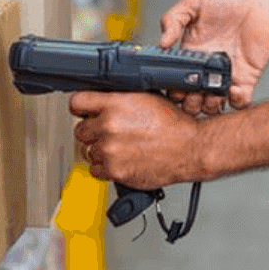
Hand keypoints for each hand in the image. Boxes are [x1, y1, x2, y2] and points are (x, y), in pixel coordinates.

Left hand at [71, 92, 204, 187]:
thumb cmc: (175, 125)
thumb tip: (106, 102)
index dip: (81, 107)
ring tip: (121, 147)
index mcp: (116, 104)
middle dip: (93, 131)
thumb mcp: (149, 99)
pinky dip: (106, 167)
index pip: (77, 102)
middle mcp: (109, 126)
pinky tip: (121, 159)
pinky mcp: (114, 171)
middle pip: (80, 130)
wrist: (190, 148)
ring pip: (88, 151)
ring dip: (101, 150)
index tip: (84, 111)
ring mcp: (109, 150)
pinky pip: (96, 170)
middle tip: (109, 132)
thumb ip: (122, 100)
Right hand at [160, 0, 268, 114]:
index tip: (171, 87)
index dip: (171, 88)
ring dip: (209, 107)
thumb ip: (173, 19)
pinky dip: (236, 102)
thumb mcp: (194, 1)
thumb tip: (161, 43)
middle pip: (192, 98)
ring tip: (210, 96)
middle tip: (191, 95)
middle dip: (188, 103)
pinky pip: (241, 100)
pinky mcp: (248, 75)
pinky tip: (232, 91)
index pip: (175, 80)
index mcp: (191, 52)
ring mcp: (228, 73)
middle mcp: (207, 67)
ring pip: (214, 104)